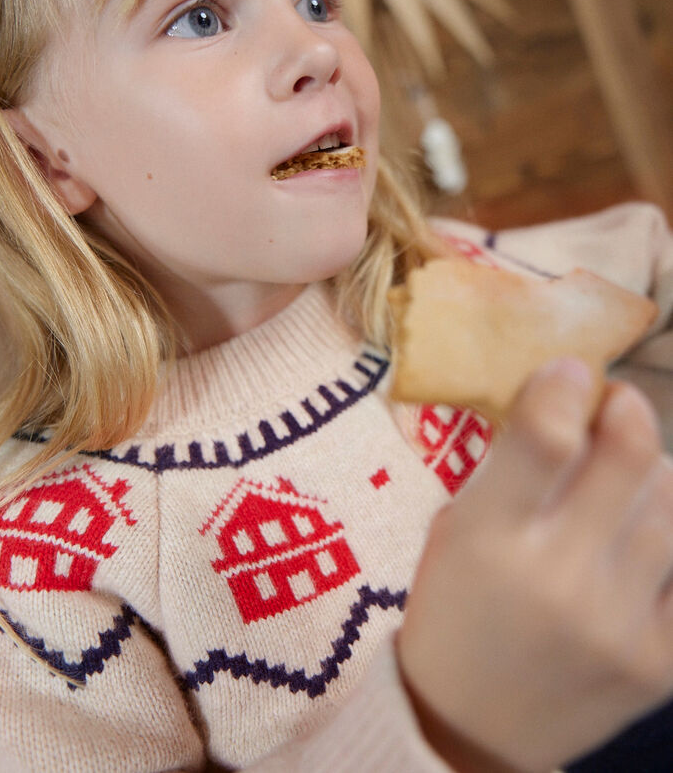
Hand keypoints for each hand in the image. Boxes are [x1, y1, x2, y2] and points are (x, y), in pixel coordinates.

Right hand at [398, 359, 672, 771]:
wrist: (471, 729)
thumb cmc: (450, 612)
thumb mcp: (454, 532)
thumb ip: (509, 469)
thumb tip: (570, 399)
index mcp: (489, 541)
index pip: (548, 437)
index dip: (566, 385)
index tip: (570, 372)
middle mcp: (560, 578)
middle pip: (630, 454)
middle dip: (626, 411)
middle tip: (615, 406)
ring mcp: (620, 622)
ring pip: (672, 500)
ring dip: (651, 472)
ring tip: (624, 483)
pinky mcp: (662, 661)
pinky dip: (664, 537)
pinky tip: (635, 540)